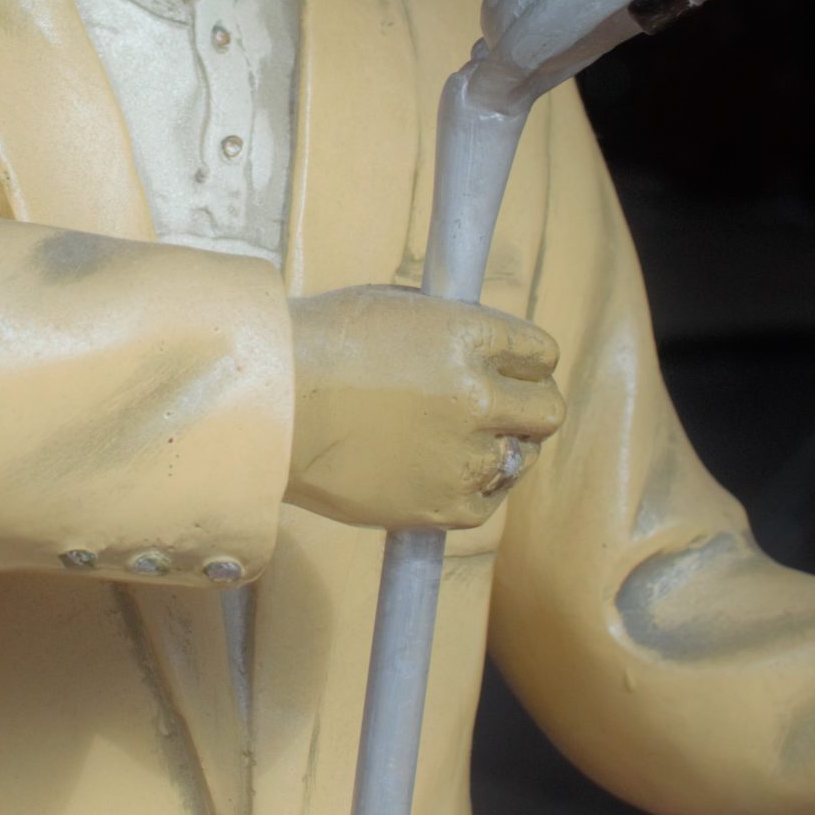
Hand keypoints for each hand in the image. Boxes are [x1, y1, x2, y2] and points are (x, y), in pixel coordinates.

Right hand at [286, 286, 563, 531]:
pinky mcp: (440, 504)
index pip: (540, 353)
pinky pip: (487, 502)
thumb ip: (445, 327)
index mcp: (468, 336)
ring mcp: (462, 455)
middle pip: (548, 410)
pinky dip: (475, 489)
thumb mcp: (390, 309)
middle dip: (528, 407)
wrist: (267, 409)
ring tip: (459, 443)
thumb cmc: (315, 347)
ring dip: (499, 448)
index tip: (515, 372)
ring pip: (521, 458)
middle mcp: (478, 397)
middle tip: (502, 411)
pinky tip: (446, 474)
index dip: (529, 362)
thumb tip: (473, 346)